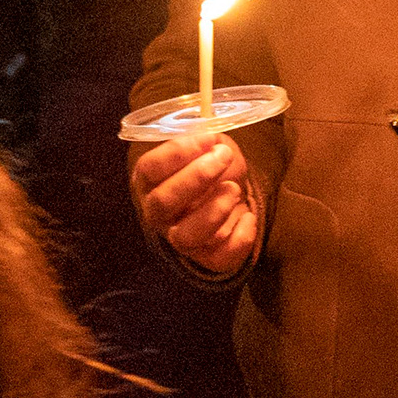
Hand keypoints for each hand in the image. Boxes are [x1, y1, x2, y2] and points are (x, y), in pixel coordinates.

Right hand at [133, 132, 262, 275]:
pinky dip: (239, 238)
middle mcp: (158, 214)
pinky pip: (218, 258)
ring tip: (235, 189)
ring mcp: (180, 239)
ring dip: (214, 210)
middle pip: (163, 202)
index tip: (208, 139)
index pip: (149, 169)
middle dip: (197, 177)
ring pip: (185, 237)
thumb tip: (211, 139)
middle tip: (224, 156)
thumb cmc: (212, 168)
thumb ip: (205, 141)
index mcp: (150, 181)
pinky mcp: (207, 258)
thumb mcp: (207, 146)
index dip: (176, 153)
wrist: (231, 195)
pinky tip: (248, 216)